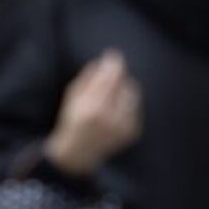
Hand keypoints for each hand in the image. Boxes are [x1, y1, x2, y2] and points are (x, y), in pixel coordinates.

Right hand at [44, 51, 141, 175]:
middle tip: (108, 81)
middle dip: (118, 78)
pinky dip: (126, 105)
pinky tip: (114, 113)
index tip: (114, 55)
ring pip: (132, 94)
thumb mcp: (72, 98)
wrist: (78, 154)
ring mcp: (124, 126)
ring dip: (123, 91)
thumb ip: (89, 78)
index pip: (109, 78)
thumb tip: (104, 60)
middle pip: (124, 83)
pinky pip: (135, 107)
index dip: (113, 64)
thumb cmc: (72, 121)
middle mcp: (110, 118)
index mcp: (92, 109)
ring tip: (109, 100)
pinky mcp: (133, 131)